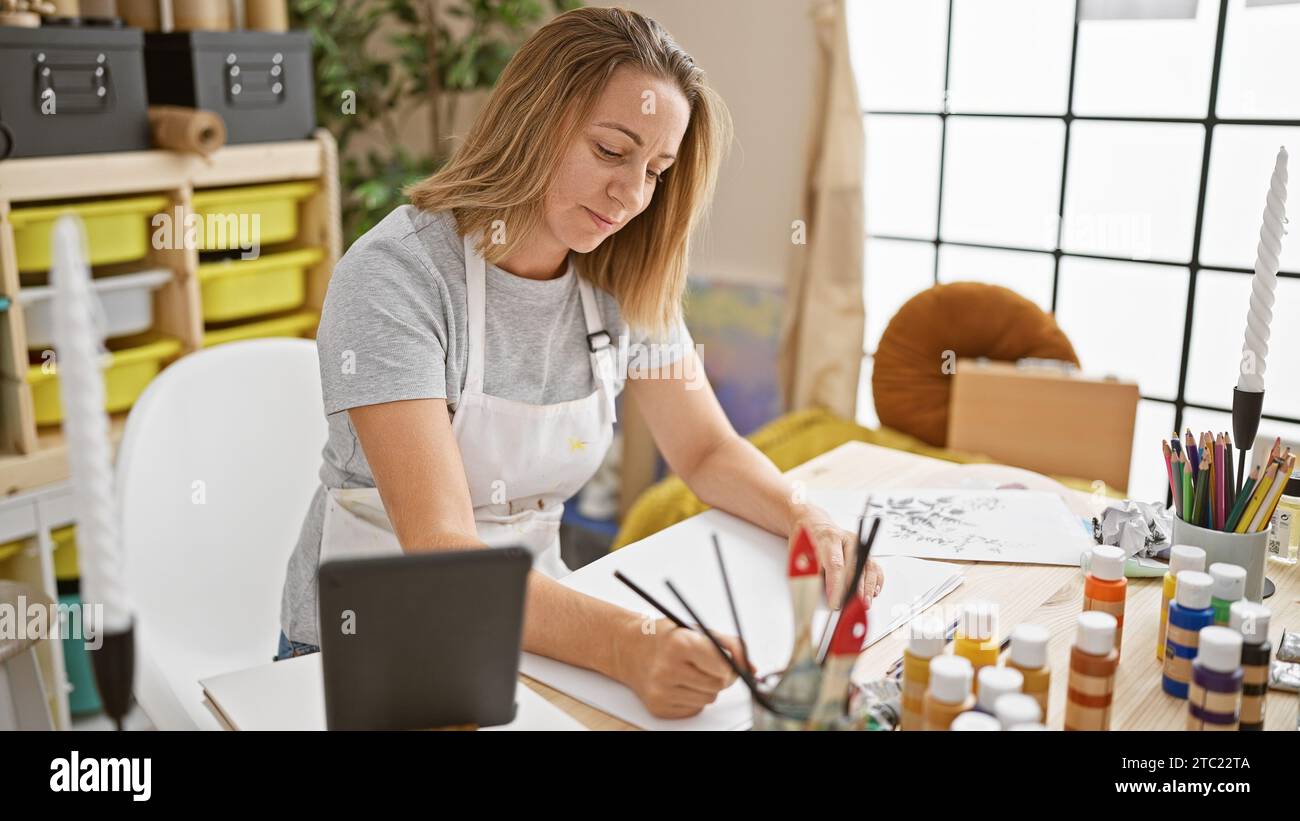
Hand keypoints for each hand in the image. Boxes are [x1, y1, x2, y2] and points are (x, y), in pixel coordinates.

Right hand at [614, 618, 747, 718]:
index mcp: (680, 644)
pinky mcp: (658, 707)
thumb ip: (730, 646)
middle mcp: (668, 668)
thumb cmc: (666, 638)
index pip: (723, 668)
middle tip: (709, 666)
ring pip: (708, 700)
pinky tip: (681, 684)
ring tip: (691, 672)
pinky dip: (694, 699)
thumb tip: (752, 668)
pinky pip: (694, 709)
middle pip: (718, 686)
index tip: (730, 664)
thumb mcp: (697, 630)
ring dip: (706, 688)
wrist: (629, 650)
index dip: (731, 667)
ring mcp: (661, 690)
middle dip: (720, 677)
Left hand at [788, 503, 884, 606]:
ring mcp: (858, 545)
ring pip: (868, 567)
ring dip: (868, 588)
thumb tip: (813, 597)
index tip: (835, 602)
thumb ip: (809, 574)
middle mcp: (846, 540)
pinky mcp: (864, 551)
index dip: (836, 585)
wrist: (814, 525)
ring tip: (864, 603)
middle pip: (855, 566)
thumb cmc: (807, 541)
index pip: (835, 564)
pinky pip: (875, 567)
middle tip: (852, 606)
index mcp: (828, 539)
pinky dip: (876, 581)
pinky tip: (873, 592)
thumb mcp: (800, 555)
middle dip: (855, 590)